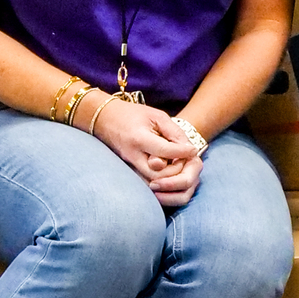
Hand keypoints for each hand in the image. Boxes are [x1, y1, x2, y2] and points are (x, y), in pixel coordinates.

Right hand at [87, 96, 204, 198]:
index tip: (193, 150)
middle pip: (159, 175)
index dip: (183, 152)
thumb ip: (173, 132)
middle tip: (185, 160)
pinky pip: (148, 182)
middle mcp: (132, 156)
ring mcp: (129, 165)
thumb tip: (189, 150)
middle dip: (176, 170)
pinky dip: (161, 180)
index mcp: (139, 139)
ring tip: (178, 164)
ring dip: (170, 177)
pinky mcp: (129, 171)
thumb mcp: (156, 116)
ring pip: (154, 183)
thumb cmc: (133, 114)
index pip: (166, 151)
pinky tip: (169, 169)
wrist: (105, 119)